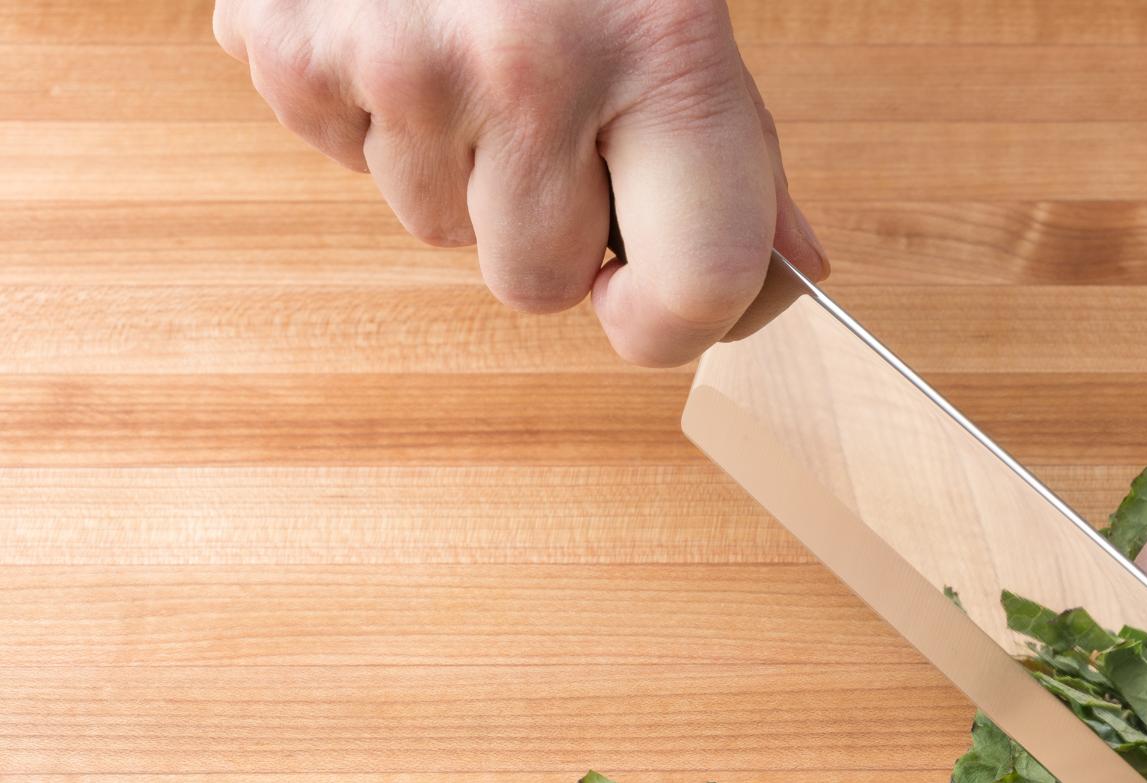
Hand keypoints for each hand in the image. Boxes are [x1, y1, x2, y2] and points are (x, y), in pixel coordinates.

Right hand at [213, 0, 824, 365]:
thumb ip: (739, 159)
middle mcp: (527, 63)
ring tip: (476, 51)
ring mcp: (396, 55)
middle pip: (537, 283)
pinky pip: (347, 161)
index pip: (690, 292)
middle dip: (550, 228)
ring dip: (461, 169)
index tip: (652, 294)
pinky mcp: (286, 42)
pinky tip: (408, 30)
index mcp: (663, 54)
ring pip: (436, 229)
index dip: (672, 322)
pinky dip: (377, 116)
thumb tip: (792, 275)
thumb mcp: (690, 22)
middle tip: (555, 116)